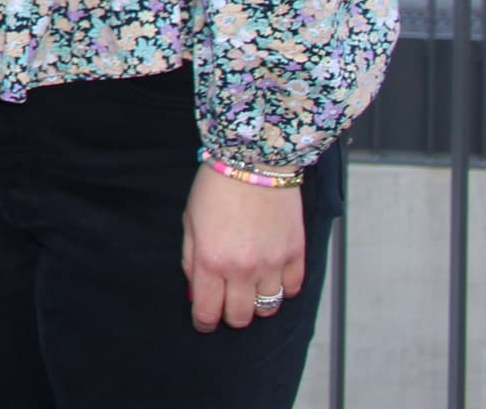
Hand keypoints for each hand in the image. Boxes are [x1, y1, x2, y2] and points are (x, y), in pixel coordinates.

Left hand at [182, 165, 304, 331]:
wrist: (253, 161)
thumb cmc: (215, 188)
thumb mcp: (190, 223)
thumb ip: (191, 261)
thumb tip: (196, 292)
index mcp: (211, 261)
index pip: (208, 311)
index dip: (204, 322)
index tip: (204, 321)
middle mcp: (243, 268)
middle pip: (240, 317)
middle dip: (230, 314)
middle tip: (226, 301)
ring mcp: (272, 263)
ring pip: (268, 308)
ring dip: (257, 303)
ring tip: (249, 287)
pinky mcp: (295, 254)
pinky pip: (293, 288)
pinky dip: (282, 288)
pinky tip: (272, 275)